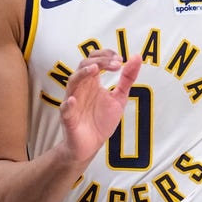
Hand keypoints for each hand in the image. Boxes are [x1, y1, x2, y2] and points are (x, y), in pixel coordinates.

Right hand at [58, 50, 141, 164]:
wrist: (91, 145)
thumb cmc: (101, 120)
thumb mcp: (119, 97)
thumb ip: (127, 78)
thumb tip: (137, 57)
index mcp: (92, 82)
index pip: (94, 59)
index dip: (106, 55)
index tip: (121, 60)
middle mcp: (81, 87)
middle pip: (84, 65)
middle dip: (100, 61)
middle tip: (116, 64)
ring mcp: (73, 101)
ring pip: (72, 81)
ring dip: (82, 74)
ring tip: (95, 70)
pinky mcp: (68, 117)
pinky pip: (65, 108)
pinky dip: (68, 104)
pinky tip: (74, 100)